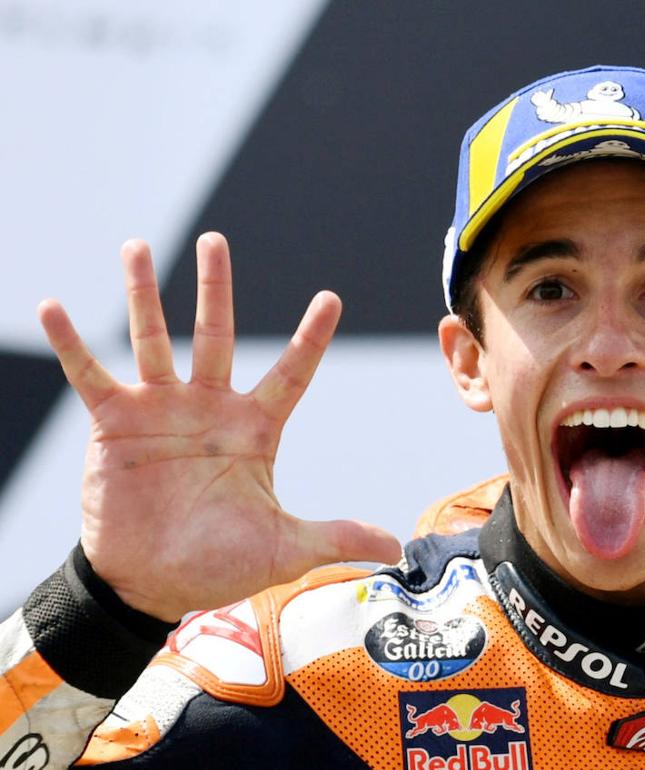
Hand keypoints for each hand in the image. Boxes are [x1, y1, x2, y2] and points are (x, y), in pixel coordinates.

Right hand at [39, 234, 400, 621]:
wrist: (150, 585)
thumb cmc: (219, 564)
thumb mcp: (285, 548)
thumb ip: (337, 536)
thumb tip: (395, 546)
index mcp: (255, 428)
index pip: (291, 372)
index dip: (310, 337)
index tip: (330, 297)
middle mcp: (208, 407)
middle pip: (216, 334)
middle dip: (216, 288)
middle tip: (216, 240)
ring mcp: (159, 410)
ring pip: (153, 339)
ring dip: (143, 294)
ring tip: (136, 246)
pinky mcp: (113, 423)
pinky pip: (90, 375)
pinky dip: (72, 343)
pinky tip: (53, 307)